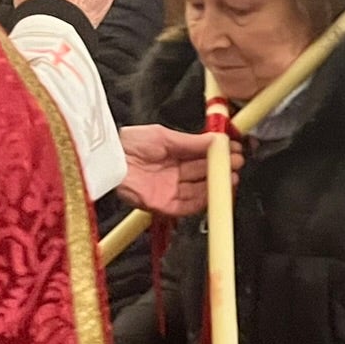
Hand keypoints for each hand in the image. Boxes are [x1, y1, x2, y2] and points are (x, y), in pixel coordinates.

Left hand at [116, 125, 240, 217]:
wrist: (108, 158)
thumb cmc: (126, 143)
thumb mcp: (164, 136)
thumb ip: (191, 142)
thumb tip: (215, 140)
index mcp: (171, 156)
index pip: (201, 158)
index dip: (218, 156)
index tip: (233, 151)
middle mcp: (171, 175)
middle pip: (202, 175)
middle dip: (221, 170)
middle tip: (236, 163)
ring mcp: (167, 190)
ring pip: (198, 191)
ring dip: (215, 185)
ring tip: (231, 176)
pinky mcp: (161, 205)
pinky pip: (186, 206)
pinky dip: (202, 200)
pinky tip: (214, 192)